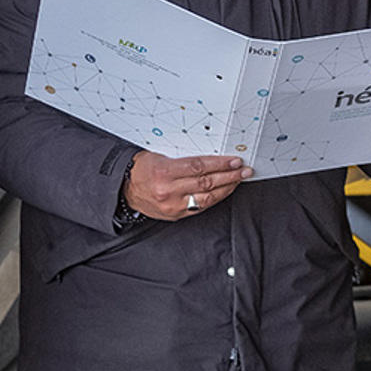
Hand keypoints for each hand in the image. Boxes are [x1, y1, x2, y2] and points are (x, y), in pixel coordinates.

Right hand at [123, 151, 252, 220]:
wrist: (126, 189)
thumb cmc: (143, 169)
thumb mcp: (160, 155)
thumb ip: (185, 157)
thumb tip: (212, 155)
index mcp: (164, 171)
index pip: (199, 167)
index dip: (220, 164)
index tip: (234, 161)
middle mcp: (169, 190)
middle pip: (206, 183)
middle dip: (229, 176)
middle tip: (244, 170)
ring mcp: (173, 205)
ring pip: (207, 198)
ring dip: (227, 188)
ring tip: (238, 180)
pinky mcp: (176, 215)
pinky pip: (200, 207)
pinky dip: (215, 199)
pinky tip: (224, 192)